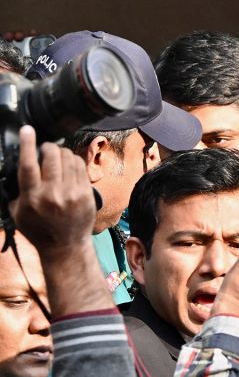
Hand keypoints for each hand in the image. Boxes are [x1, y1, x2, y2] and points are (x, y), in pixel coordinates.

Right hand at [11, 126, 96, 252]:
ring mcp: (72, 194)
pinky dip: (73, 160)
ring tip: (56, 156)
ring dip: (61, 152)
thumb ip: (16, 189)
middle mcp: (53, 194)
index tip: (27, 130)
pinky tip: (68, 164)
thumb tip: (14, 166)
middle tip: (45, 148)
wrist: (65, 246)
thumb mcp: (17, 212)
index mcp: (32, 198)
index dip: (28, 144)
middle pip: (52, 157)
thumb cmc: (38, 229)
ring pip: (68, 159)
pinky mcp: (87, 195)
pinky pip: (81, 167)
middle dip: (48, 147)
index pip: (29, 165)